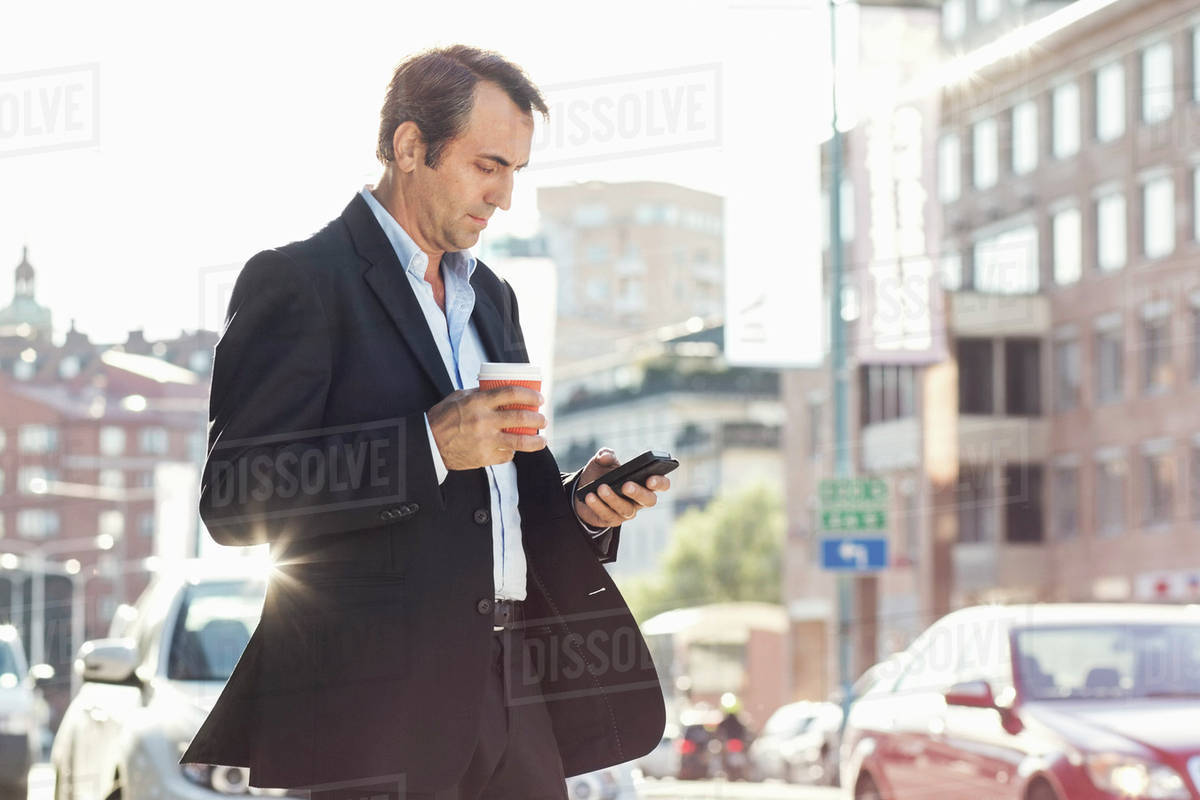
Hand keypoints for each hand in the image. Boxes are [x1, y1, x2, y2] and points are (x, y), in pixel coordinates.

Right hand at [427, 386, 546, 469]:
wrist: (429, 444)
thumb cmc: (442, 418)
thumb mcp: (459, 397)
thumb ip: (479, 394)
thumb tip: (498, 390)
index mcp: (479, 402)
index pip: (512, 393)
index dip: (530, 395)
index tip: (539, 398)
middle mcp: (485, 421)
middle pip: (521, 417)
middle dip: (537, 418)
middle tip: (543, 419)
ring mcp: (486, 441)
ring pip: (520, 441)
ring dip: (535, 441)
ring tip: (542, 440)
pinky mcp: (484, 457)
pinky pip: (506, 455)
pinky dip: (511, 452)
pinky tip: (512, 449)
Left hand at [574, 448, 670, 528]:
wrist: (583, 490)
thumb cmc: (601, 473)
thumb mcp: (602, 461)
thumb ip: (605, 454)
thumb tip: (606, 457)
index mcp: (644, 482)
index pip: (662, 484)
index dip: (660, 482)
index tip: (651, 478)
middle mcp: (640, 499)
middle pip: (649, 500)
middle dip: (638, 493)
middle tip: (626, 485)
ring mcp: (628, 511)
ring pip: (626, 509)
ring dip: (613, 498)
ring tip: (601, 487)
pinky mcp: (613, 520)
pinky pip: (608, 515)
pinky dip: (598, 505)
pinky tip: (590, 496)